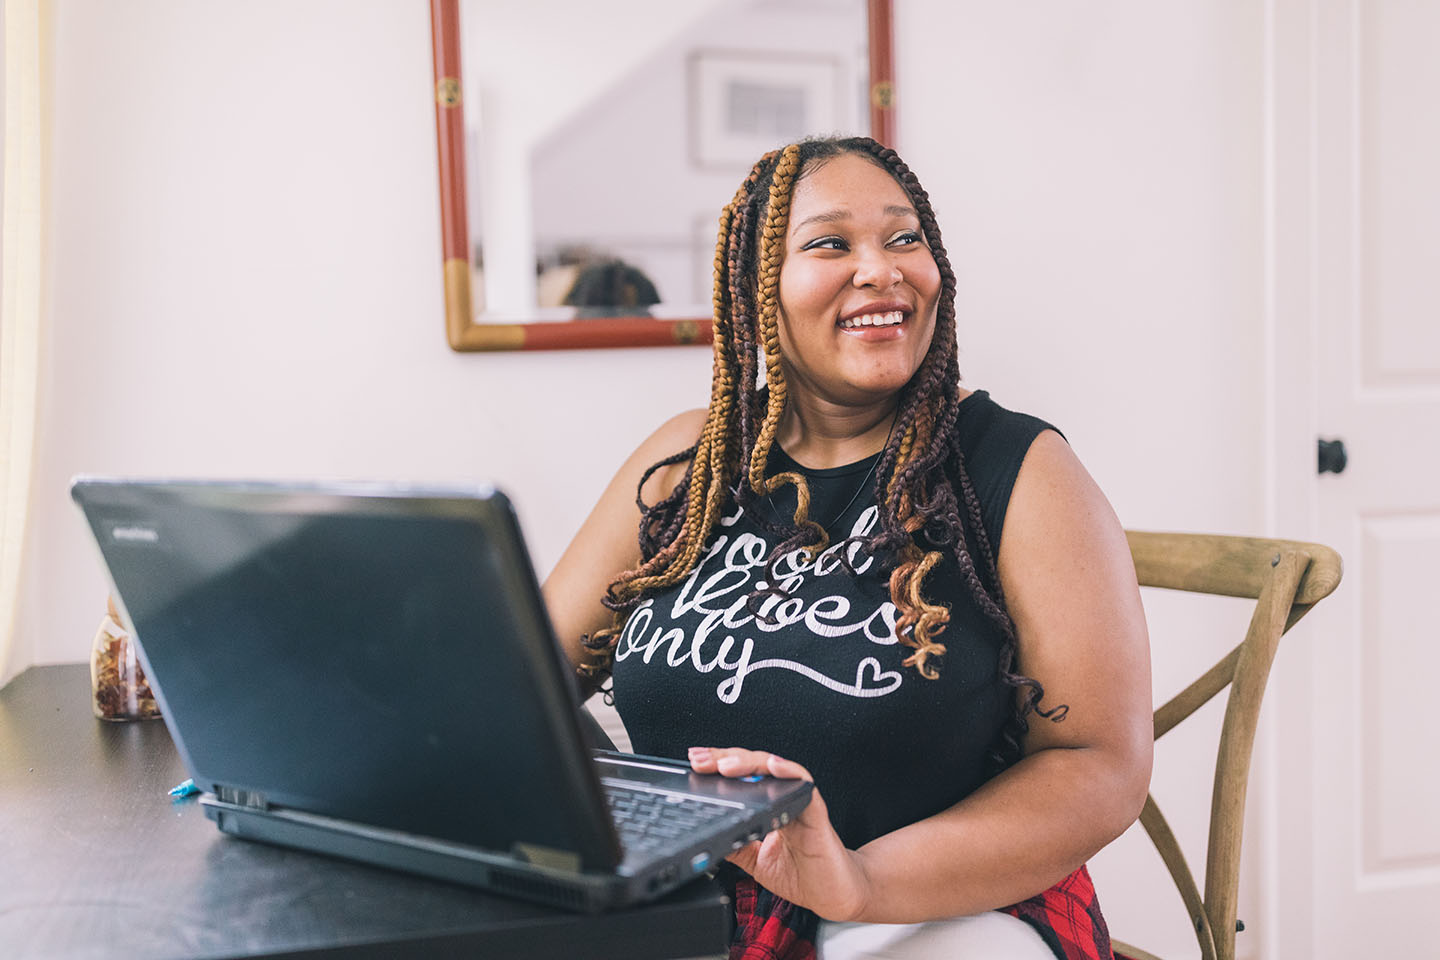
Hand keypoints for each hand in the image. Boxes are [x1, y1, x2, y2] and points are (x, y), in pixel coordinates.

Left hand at [687, 746, 870, 920]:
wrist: (835, 895)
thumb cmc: (804, 875)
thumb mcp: (756, 860)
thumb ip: (735, 844)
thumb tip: (707, 833)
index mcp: (769, 806)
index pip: (741, 776)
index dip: (718, 765)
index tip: (695, 762)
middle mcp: (784, 799)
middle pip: (753, 767)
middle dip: (724, 759)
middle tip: (701, 760)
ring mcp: (800, 803)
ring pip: (776, 769)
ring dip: (749, 764)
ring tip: (727, 765)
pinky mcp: (817, 814)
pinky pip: (804, 786)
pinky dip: (789, 772)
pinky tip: (773, 766)